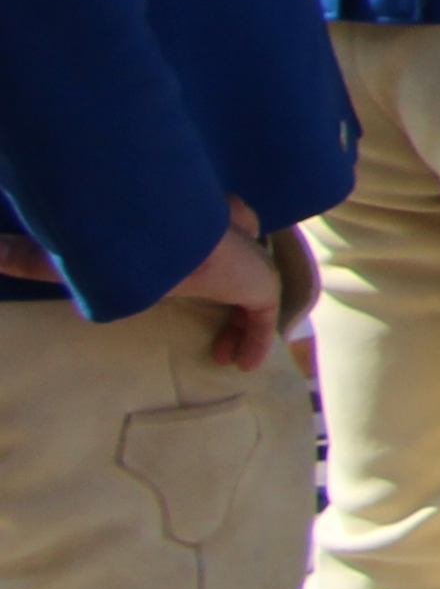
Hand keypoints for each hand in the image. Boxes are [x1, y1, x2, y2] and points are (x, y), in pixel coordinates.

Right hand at [10, 215, 288, 367]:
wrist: (159, 234)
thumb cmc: (116, 237)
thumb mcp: (72, 254)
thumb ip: (27, 255)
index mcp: (178, 225)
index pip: (202, 224)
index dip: (199, 246)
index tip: (185, 278)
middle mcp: (214, 234)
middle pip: (237, 242)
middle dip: (233, 273)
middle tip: (213, 315)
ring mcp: (240, 255)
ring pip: (252, 277)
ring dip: (242, 311)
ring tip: (218, 349)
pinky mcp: (256, 281)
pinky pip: (263, 310)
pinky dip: (255, 338)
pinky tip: (238, 365)